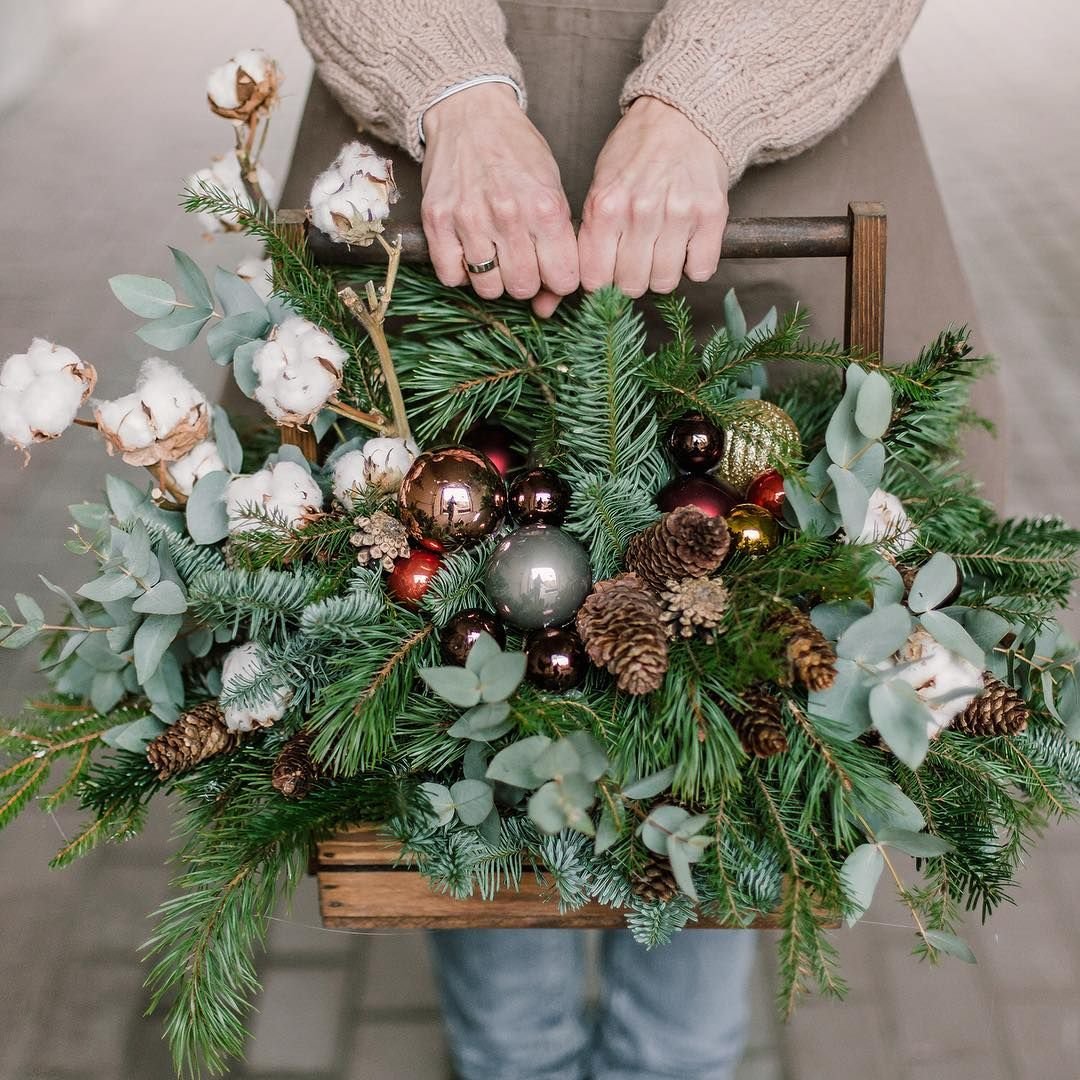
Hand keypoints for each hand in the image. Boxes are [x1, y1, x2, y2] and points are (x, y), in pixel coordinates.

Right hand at [421, 83, 578, 316]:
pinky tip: (468, 251)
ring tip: (494, 253)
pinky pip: (451, 277)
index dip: (559, 279)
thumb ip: (558, 247)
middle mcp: (508, 215)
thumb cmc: (516, 153)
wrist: (470, 113)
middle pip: (524, 288)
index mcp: (545, 206)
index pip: (563, 279)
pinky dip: (460, 272)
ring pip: (488, 289)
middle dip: (526, 280)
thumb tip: (549, 306)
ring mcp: (469, 219)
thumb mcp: (551, 190)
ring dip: (492, 279)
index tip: (551, 268)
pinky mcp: (437, 221)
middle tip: (520, 259)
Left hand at [578, 96, 729, 296]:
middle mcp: (641, 212)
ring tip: (663, 250)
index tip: (609, 274)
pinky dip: (694, 265)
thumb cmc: (637, 151)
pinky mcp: (711, 215)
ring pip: (664, 282)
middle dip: (633, 279)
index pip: (596, 278)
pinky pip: (700, 270)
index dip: (602, 283)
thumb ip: (595, 229)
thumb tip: (595, 278)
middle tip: (638, 260)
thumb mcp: (601, 184)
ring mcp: (678, 214)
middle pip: (631, 286)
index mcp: (606, 206)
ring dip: (663, 274)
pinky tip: (687, 246)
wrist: (682, 116)